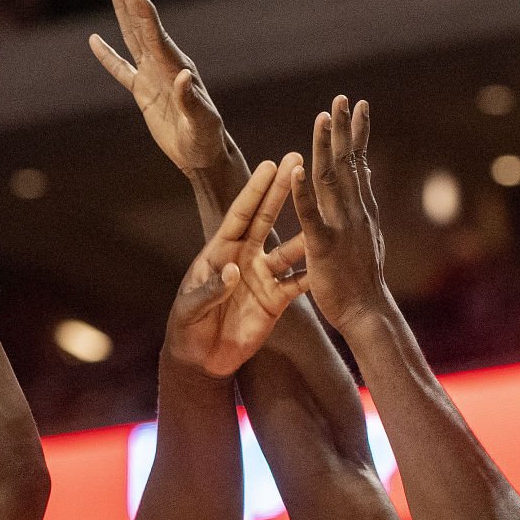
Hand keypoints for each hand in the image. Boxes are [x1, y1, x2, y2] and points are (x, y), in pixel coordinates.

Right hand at [90, 0, 227, 175]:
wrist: (202, 152)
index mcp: (176, 68)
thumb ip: (191, 100)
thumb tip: (182, 77)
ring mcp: (152, 75)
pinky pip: (120, 69)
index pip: (156, 37)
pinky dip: (107, 56)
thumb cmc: (205, 138)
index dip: (145, 15)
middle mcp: (164, 65)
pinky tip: (94, 40)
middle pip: (142, 25)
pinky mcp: (143, 91)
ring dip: (122, 12)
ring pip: (132, 37)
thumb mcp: (201, 122)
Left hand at [164, 157, 309, 377]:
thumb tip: (234, 269)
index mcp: (219, 252)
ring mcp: (263, 276)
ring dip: (308, 230)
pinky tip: (333, 258)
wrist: (200, 359)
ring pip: (290, 248)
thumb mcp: (191, 308)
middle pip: (266, 219)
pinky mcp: (276, 300)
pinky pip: (300, 282)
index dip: (254, 191)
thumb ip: (212, 288)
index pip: (239, 215)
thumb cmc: (186, 328)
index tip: (269, 165)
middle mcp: (244, 257)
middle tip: (299, 160)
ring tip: (327, 209)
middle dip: (281, 191)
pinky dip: (316, 271)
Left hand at [289, 96, 390, 332]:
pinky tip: (297, 169)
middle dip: (345, 128)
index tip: (358, 108)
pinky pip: (311, 216)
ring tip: (322, 117)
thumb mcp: (364, 244)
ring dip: (327, 146)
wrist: (368, 314)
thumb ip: (360, 221)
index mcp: (360, 210)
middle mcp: (355, 212)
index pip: (357, 165)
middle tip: (343, 97)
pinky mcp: (324, 246)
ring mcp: (341, 227)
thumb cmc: (362, 285)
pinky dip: (303, 192)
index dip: (356, 136)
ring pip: (331, 179)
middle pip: (348, 162)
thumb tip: (364, 204)